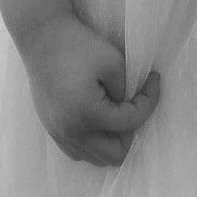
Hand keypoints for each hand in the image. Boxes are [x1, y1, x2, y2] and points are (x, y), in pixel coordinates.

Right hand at [15, 12, 160, 167]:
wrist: (42, 37)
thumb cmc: (78, 45)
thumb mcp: (113, 61)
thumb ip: (127, 90)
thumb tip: (129, 106)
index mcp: (88, 114)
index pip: (131, 123)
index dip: (150, 100)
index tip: (154, 79)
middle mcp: (71, 132)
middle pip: (115, 155)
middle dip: (131, 132)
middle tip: (133, 105)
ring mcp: (58, 133)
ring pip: (95, 158)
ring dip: (111, 140)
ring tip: (114, 112)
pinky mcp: (51, 129)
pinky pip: (78, 152)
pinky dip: (93, 142)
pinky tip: (97, 118)